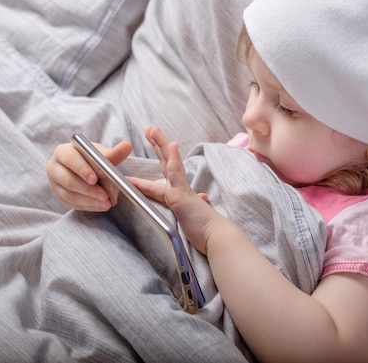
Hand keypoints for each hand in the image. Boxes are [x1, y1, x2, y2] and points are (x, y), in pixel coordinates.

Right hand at [46, 139, 132, 210]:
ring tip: (106, 203)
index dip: (83, 169)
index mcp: (62, 152)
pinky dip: (88, 206)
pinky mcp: (59, 196)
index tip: (96, 179)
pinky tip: (101, 206)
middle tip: (105, 196)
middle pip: (68, 180)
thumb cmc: (93, 158)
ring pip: (70, 194)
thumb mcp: (102, 154)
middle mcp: (54, 167)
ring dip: (90, 200)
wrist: (87, 169)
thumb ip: (114, 153)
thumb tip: (127, 146)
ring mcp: (55, 183)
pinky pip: (72, 204)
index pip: (70, 159)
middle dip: (88, 189)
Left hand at [129, 126, 222, 252]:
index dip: (162, 158)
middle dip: (159, 145)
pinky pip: (176, 174)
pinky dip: (173, 159)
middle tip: (150, 129)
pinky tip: (171, 145)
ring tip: (153, 130)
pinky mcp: (182, 196)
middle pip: (167, 162)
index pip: (168, 173)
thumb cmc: (205, 231)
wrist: (217, 237)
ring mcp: (181, 190)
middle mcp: (181, 189)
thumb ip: (193, 206)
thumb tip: (203, 197)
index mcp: (181, 194)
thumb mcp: (192, 217)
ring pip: (170, 163)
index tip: (157, 145)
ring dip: (162, 145)